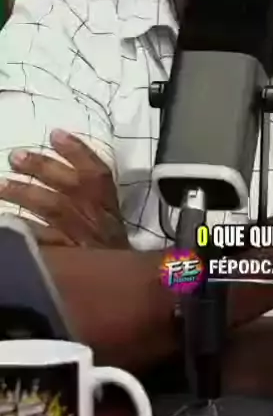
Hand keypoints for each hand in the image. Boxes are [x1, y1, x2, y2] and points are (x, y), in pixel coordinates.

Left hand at [2, 130, 128, 248]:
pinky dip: (26, 228)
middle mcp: (94, 214)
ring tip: (0, 185)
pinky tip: (9, 221)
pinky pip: (43, 239)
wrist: (119, 281)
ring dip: (25, 194)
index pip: (97, 172)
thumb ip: (92, 192)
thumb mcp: (108, 215)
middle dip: (42, 168)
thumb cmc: (108, 244)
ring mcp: (79, 235)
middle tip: (16, 157)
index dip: (77, 151)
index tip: (55, 134)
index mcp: (107, 202)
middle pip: (69, 185)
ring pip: (52, 208)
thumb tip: (60, 152)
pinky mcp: (66, 256)